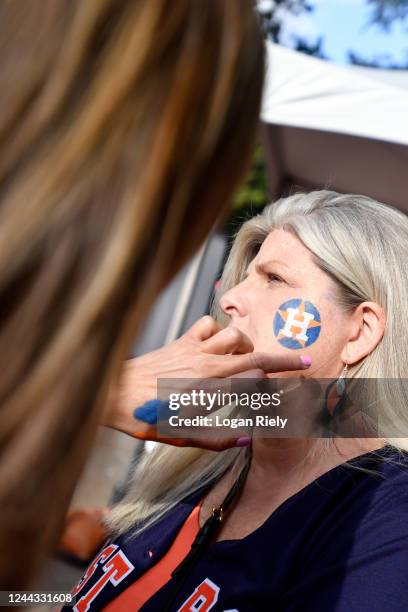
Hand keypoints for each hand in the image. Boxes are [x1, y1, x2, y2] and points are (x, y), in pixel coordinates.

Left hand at [102, 315, 311, 449]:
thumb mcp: (181, 437)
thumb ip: (217, 439)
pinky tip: (216, 345)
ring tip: (250, 358)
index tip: (291, 390)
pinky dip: (217, 331)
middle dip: (284, 358)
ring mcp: (194, 349)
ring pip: (234, 334)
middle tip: (304, 360)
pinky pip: (207, 325)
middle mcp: (207, 365)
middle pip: (255, 355)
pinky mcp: (181, 341)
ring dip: (248, 344)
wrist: (112, 393)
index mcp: (210, 391)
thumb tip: (247, 438)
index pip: (256, 379)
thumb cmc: (145, 418)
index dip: (276, 384)